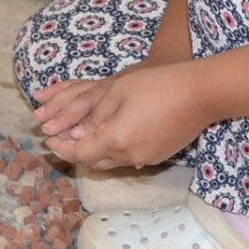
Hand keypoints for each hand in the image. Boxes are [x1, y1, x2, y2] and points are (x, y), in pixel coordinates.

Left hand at [30, 65, 207, 169]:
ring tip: (83, 138)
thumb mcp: (117, 92)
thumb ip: (93, 114)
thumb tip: (77, 131)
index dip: (61, 147)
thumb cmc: (157, 86)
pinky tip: (112, 136)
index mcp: (115, 140)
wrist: (201, 94)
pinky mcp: (160, 154)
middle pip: (94, 161)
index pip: (79, 152)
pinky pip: (128, 157)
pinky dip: (114, 150)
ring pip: (112, 161)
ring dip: (94, 152)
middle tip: (61, 141)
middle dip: (74, 152)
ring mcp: (147, 157)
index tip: (48, 139)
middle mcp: (129, 155)